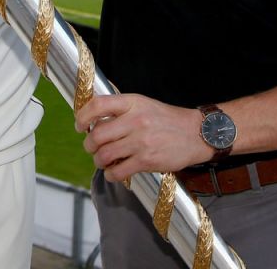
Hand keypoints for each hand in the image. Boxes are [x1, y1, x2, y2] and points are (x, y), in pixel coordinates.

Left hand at [75, 94, 210, 181]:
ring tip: (103, 160)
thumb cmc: (166, 119)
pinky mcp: (147, 161)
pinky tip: (114, 172)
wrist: (196, 134)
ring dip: (98, 160)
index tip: (79, 125)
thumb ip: (121, 110)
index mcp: (132, 102)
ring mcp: (141, 141)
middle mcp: (135, 120)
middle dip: (89, 145)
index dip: (82, 116)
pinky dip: (111, 174)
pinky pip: (118, 172)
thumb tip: (93, 121)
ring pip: (104, 155)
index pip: (98, 105)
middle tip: (92, 147)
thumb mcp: (143, 104)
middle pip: (97, 135)